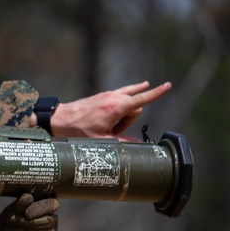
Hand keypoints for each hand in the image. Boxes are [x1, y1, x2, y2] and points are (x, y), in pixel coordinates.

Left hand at [0, 193, 58, 230]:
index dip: (40, 209)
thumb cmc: (7, 222)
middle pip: (46, 221)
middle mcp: (52, 220)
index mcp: (45, 206)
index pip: (52, 204)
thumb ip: (19, 204)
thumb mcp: (10, 211)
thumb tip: (29, 198)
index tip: (26, 214)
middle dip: (25, 222)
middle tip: (9, 221)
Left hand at [49, 81, 170, 139]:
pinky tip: (138, 87)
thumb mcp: (101, 140)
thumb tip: (138, 144)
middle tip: (114, 132)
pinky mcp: (103, 95)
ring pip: (129, 100)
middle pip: (135, 106)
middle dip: (130, 121)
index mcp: (116, 107)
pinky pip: (121, 94)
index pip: (142, 99)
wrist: (61, 118)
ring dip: (126, 114)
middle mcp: (114, 97)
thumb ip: (122, 142)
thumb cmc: (79, 130)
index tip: (168, 85)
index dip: (157, 93)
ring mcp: (108, 94)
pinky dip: (126, 99)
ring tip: (112, 126)